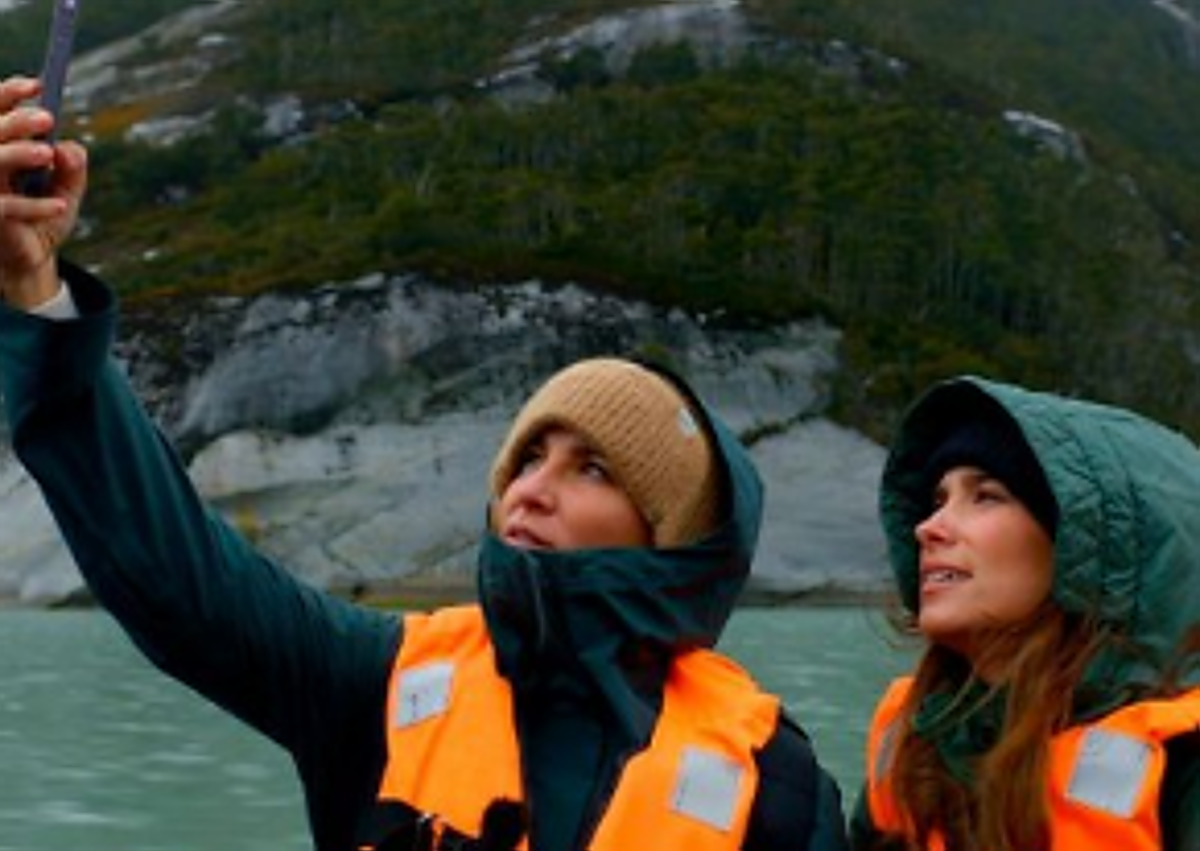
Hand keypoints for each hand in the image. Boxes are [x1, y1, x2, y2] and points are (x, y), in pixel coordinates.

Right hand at [0, 75, 87, 309]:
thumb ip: (72, 167)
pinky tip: (60, 207)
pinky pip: (5, 206)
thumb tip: (67, 148)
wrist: (31, 261)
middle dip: (15, 120)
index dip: (8, 93)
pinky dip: (34, 205)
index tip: (37, 85)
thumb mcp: (65, 189)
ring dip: (17, 153)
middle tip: (47, 118)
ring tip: (48, 155)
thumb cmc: (42, 218)